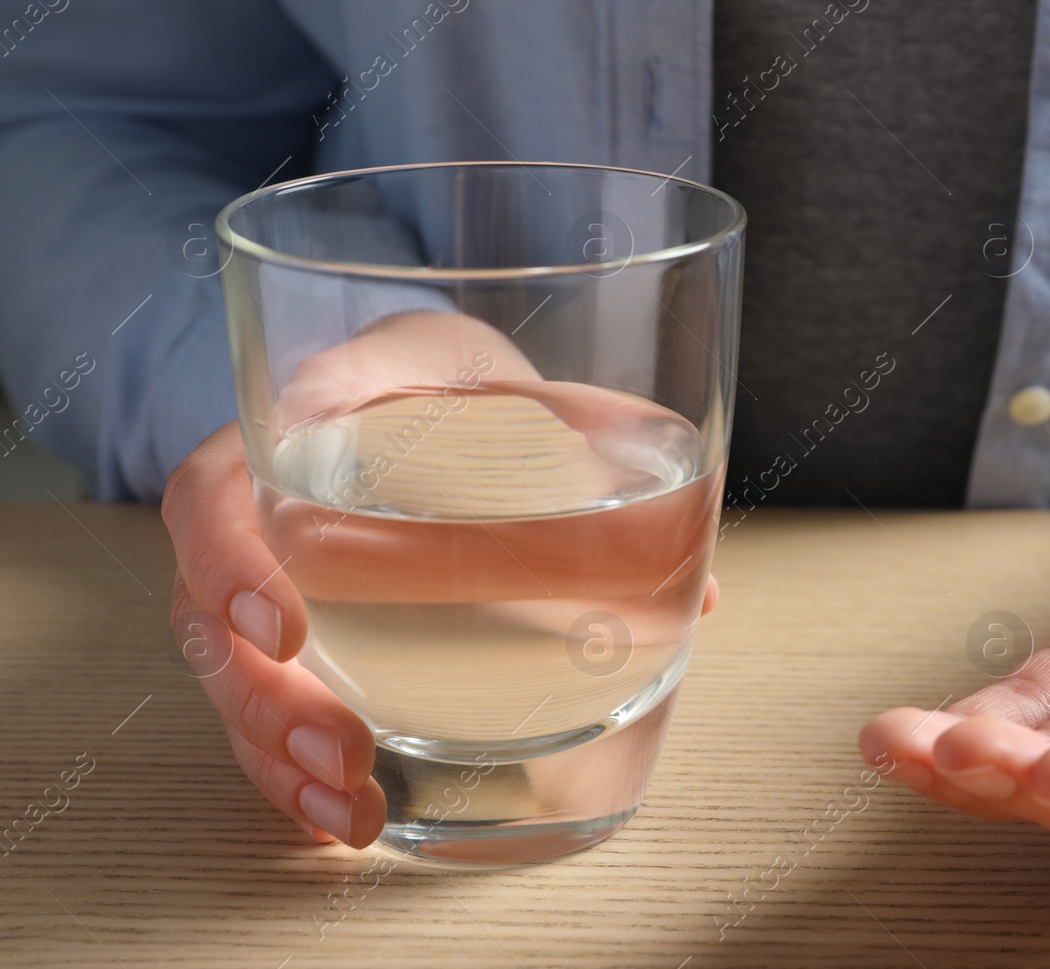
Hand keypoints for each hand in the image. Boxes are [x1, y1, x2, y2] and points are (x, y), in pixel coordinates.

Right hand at [163, 311, 718, 845]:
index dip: (234, 563)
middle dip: (264, 699)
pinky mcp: (292, 634)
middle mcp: (255, 512)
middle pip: (206, 616)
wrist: (438, 387)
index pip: (216, 493)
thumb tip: (699, 595)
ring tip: (350, 809)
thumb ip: (589, 454)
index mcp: (288, 431)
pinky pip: (264, 703)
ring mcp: (264, 578)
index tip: (286, 625)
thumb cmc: (462, 380)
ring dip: (279, 754)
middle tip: (342, 750)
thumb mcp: (509, 378)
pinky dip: (292, 766)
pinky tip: (338, 815)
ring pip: (229, 679)